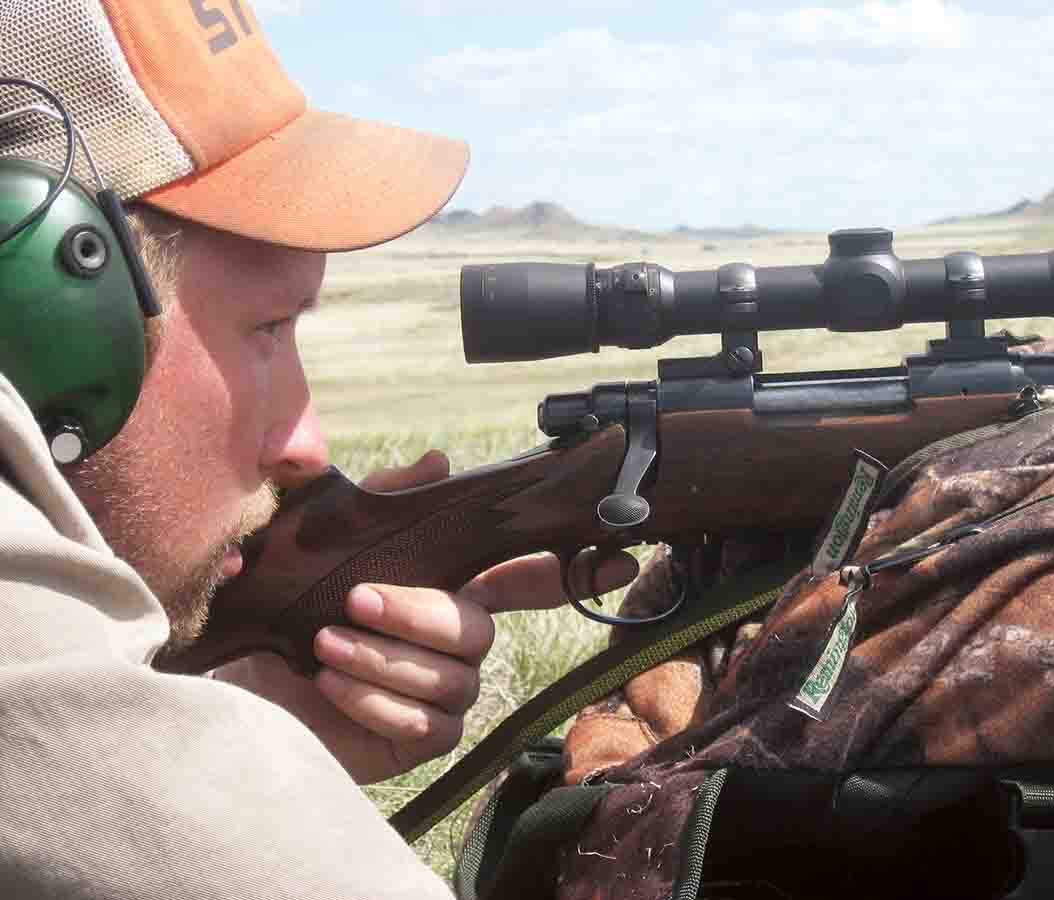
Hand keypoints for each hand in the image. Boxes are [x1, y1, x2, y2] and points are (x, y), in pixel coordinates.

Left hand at [216, 450, 637, 783]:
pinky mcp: (421, 738)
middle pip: (482, 626)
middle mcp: (453, 640)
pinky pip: (429, 724)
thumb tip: (439, 462)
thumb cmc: (282, 611)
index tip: (619, 556)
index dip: (572, 567)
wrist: (235, 688)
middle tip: (357, 601)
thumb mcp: (320, 543)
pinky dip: (376, 701)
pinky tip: (331, 686)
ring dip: (383, 658)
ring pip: (453, 677)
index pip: (521, 576)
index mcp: (443, 587)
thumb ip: (379, 501)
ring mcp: (443, 692)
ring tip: (324, 644)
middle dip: (420, 613)